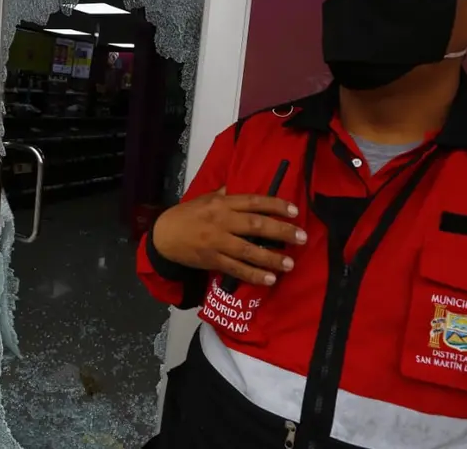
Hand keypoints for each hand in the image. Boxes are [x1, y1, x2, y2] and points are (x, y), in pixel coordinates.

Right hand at [152, 187, 306, 286]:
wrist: (164, 235)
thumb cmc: (187, 214)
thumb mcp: (206, 198)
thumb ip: (226, 194)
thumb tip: (244, 186)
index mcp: (222, 203)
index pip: (253, 202)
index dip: (275, 205)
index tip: (295, 211)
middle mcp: (221, 221)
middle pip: (255, 225)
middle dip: (281, 231)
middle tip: (302, 237)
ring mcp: (217, 242)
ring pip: (248, 250)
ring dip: (271, 257)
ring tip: (289, 263)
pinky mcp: (212, 260)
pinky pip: (236, 269)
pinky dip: (253, 275)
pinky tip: (269, 279)